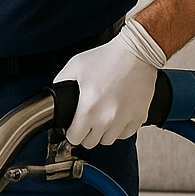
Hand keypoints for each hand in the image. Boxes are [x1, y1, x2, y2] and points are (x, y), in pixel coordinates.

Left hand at [54, 18, 165, 147]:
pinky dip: (120, 129)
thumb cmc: (107, 58)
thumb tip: (56, 94)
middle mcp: (107, 118)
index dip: (71, 133)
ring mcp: (124, 119)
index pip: (75, 138)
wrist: (136, 53)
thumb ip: (61, 81)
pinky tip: (117, 117)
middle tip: (87, 122)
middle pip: (91, 142)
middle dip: (86, 134)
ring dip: (103, 132)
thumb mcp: (75, 66)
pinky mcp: (138, 117)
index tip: (73, 127)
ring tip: (102, 118)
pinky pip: (126, 134)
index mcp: (89, 108)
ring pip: (108, 140)